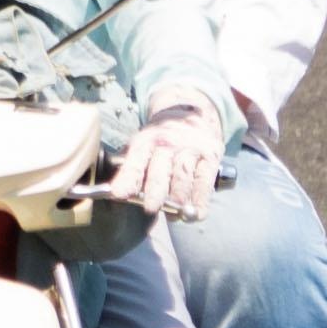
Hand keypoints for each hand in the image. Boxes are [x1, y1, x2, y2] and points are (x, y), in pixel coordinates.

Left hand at [103, 87, 224, 219]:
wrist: (192, 113)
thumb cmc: (161, 139)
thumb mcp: (143, 144)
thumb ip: (131, 168)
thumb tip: (116, 196)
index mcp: (145, 143)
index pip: (135, 163)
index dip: (127, 179)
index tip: (119, 194)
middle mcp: (167, 144)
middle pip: (160, 171)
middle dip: (155, 190)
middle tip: (150, 208)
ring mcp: (190, 150)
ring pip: (183, 176)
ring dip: (179, 197)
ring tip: (176, 215)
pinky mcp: (210, 157)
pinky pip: (204, 181)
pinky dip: (201, 199)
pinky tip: (196, 214)